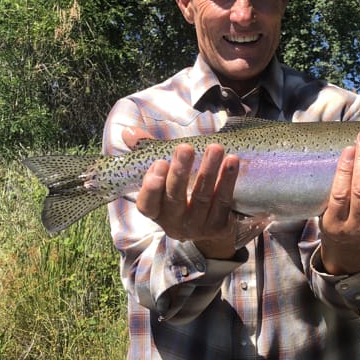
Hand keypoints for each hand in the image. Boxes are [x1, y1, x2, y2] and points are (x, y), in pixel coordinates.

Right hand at [122, 128, 240, 258]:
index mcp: (156, 212)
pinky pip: (223, 201)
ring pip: (201, 197)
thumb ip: (147, 152)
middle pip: (175, 198)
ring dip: (209, 170)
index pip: (147, 204)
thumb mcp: (163, 175)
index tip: (159, 163)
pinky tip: (231, 161)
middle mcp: (174, 224)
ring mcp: (197, 227)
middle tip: (185, 148)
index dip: (151, 187)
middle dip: (180, 172)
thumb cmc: (180, 192)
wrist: (210, 226)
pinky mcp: (219, 226)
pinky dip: (228, 180)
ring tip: (215, 148)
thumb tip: (128, 131)